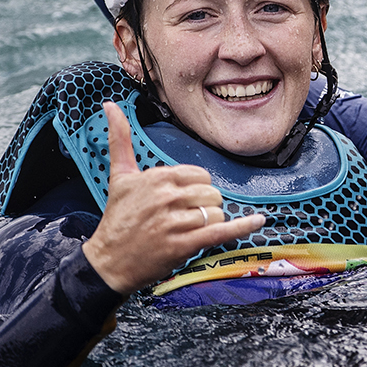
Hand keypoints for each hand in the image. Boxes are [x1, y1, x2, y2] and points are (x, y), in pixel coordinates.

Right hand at [82, 102, 265, 293]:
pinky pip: (221, 231)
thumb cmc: (117, 219)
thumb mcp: (119, 175)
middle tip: (185, 218)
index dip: (197, 188)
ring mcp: (175, 222)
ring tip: (189, 231)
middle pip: (211, 193)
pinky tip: (258, 221)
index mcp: (158, 177)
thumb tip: (110, 104)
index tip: (183, 200)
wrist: (108, 261)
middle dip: (205, 206)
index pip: (201, 175)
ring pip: (216, 212)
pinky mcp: (183, 245)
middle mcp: (167, 197)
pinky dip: (243, 227)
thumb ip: (119, 138)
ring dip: (209, 223)